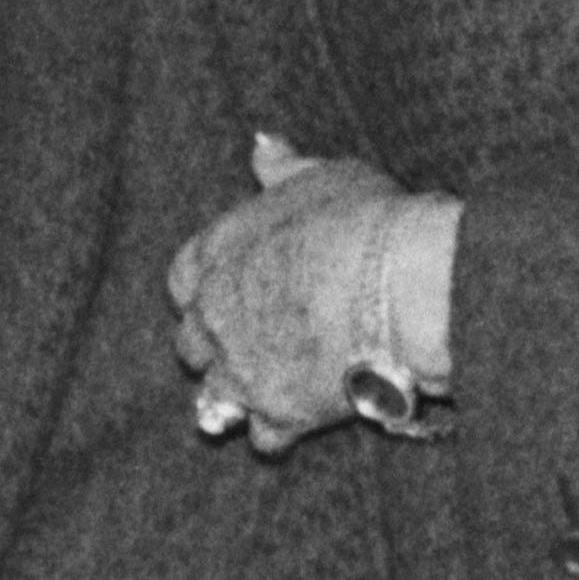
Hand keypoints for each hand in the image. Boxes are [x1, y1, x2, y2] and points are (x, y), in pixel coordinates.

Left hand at [169, 131, 459, 457]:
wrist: (396, 281)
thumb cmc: (363, 218)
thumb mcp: (321, 177)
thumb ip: (283, 168)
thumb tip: (261, 142)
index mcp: (214, 252)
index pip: (182, 280)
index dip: (207, 290)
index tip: (230, 294)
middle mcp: (214, 314)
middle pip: (193, 344)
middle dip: (219, 347)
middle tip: (253, 347)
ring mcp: (240, 367)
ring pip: (215, 398)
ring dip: (237, 397)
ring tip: (265, 395)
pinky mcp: (277, 411)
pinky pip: (262, 437)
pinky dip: (279, 434)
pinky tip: (300, 424)